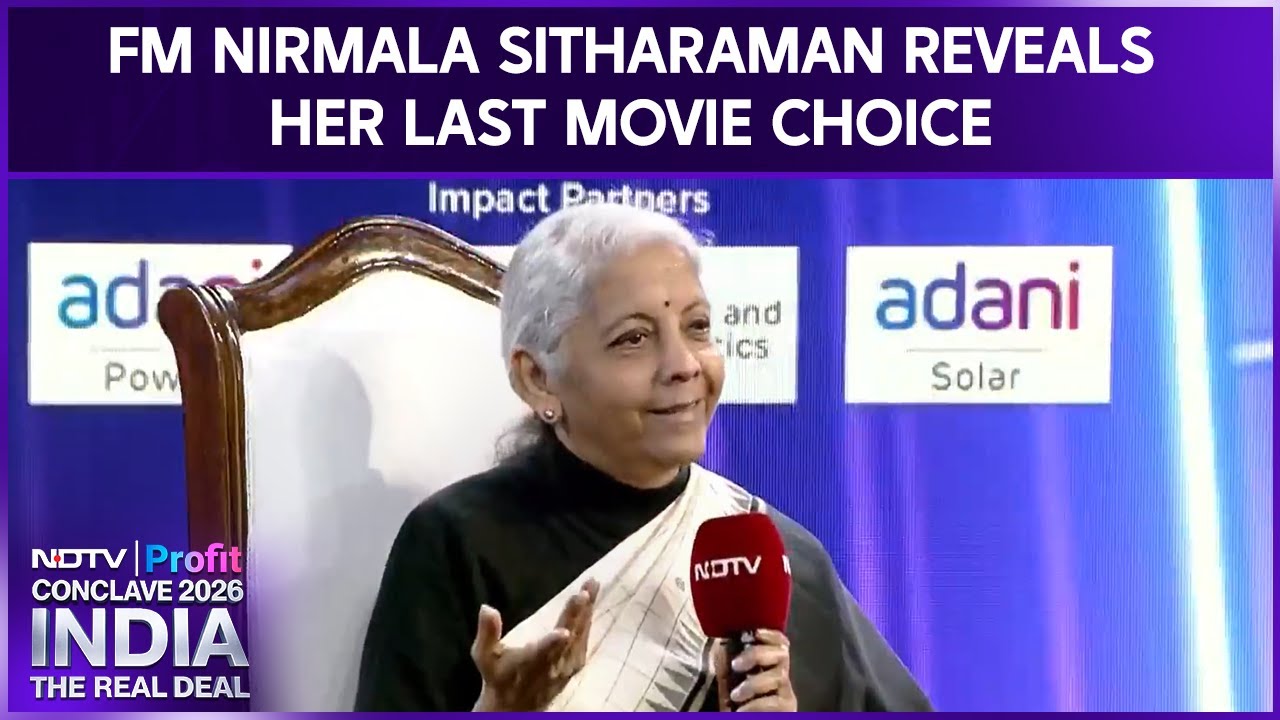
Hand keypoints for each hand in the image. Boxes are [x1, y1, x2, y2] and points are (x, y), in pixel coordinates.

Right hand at [470, 579, 598, 711]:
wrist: (516, 706)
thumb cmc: (498, 677)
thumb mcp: (484, 657)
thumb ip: (487, 632)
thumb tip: (487, 607)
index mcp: (530, 662)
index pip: (541, 653)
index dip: (552, 644)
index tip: (563, 632)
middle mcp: (552, 666)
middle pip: (568, 638)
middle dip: (576, 614)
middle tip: (585, 591)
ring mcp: (567, 666)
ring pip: (581, 636)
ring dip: (588, 611)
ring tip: (593, 585)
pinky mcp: (575, 665)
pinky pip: (585, 640)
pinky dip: (588, 620)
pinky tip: (591, 603)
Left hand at [713, 629, 796, 711]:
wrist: (742, 717)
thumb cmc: (735, 706)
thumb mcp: (729, 682)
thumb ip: (731, 664)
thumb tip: (723, 643)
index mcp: (768, 666)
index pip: (780, 642)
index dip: (770, 634)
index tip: (754, 633)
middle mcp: (781, 677)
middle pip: (781, 654)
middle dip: (758, 654)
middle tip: (736, 665)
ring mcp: (786, 694)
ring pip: (779, 676)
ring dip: (754, 683)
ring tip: (735, 695)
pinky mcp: (787, 711)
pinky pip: (776, 702)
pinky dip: (757, 705)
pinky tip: (742, 711)